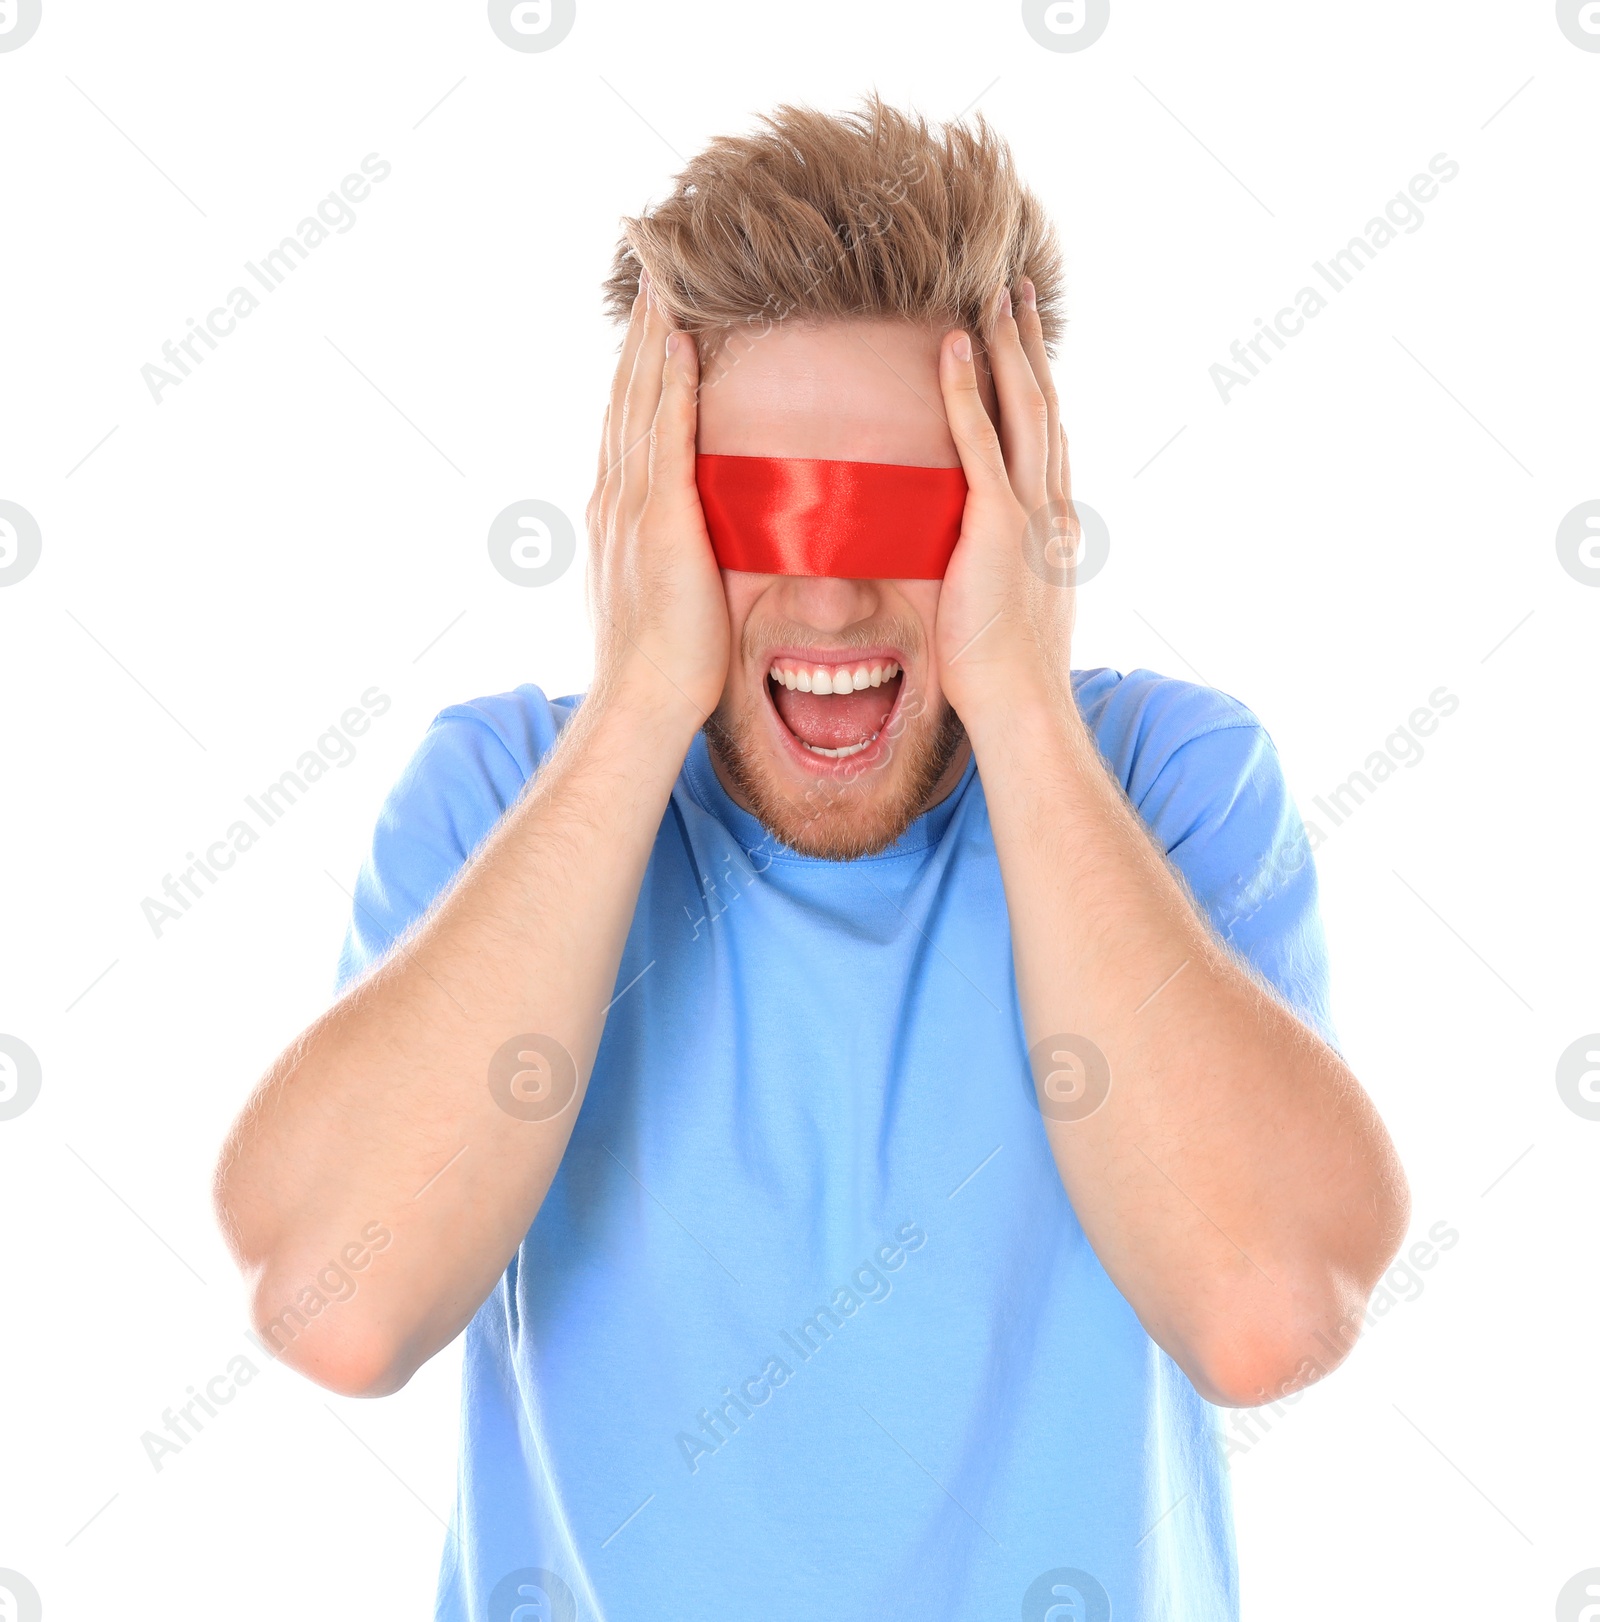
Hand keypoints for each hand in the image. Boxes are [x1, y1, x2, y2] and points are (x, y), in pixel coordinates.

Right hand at [586, 275, 729, 727]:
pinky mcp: (660, 521)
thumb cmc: (662, 660)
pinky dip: (671, 384)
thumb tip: (687, 536)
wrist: (644, 698)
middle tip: (652, 270)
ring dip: (652, 337)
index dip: (638, 364)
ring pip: (641, 401)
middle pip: (627, 394)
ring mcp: (632, 506)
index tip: (652, 316)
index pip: (629, 419)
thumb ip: (667, 550)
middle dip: (640, 331)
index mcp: (616, 510)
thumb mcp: (659, 590)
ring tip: (664, 280)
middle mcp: (615, 496)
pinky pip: (667, 436)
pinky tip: (681, 341)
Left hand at [933, 280, 1079, 727]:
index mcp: (1053, 524)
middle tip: (1016, 291)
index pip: (1045, 438)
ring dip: (1007, 348)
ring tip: (993, 295)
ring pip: (1022, 410)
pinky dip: (966, 392)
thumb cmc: (1008, 672)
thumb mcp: (1012, 608)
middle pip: (1043, 406)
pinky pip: (979, 443)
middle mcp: (1050, 507)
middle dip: (1030, 346)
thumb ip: (1002, 571)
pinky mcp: (997, 526)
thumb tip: (984, 563)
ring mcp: (1028, 513)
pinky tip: (953, 346)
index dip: (1037, 385)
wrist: (1021, 702)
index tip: (1025, 344)